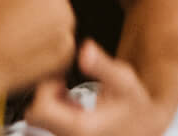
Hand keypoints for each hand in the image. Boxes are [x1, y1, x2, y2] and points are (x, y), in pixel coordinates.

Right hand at [0, 0, 75, 96]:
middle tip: (20, 15)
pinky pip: (60, 45)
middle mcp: (65, 12)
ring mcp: (66, 37)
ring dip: (48, 25)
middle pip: (59, 1)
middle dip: (44, 5)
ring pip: (60, 23)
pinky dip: (49, 45)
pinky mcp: (63, 58)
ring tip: (21, 33)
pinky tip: (28, 47)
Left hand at [23, 39, 166, 135]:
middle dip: (44, 96)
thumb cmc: (134, 102)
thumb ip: (102, 66)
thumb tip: (85, 48)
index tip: (61, 77)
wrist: (144, 126)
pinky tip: (71, 101)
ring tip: (68, 91)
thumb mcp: (124, 80)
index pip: (40, 110)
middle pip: (33, 117)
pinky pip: (47, 125)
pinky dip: (54, 110)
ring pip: (38, 122)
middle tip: (62, 81)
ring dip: (49, 103)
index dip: (45, 89)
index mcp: (80, 128)